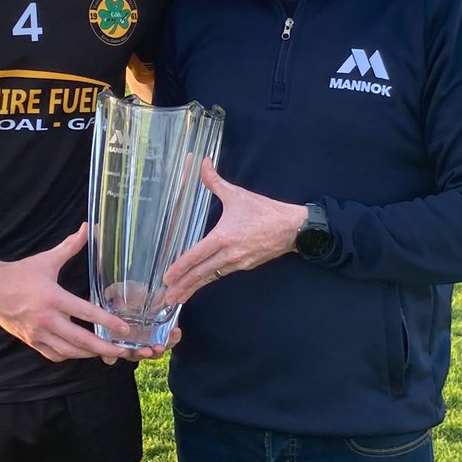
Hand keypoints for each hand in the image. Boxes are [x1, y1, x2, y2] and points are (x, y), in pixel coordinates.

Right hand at [0, 223, 161, 363]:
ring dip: (89, 354)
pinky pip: (54, 355)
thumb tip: (88, 228)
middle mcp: (46, 319)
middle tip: (122, 351)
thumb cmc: (18, 274)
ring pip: (68, 352)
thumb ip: (70, 246)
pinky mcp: (31, 342)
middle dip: (104, 348)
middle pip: (80, 340)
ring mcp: (38, 333)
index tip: (124, 328)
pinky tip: (80, 352)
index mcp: (53, 298)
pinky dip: (69, 356)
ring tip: (106, 353)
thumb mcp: (46, 259)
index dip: (107, 321)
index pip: (85, 312)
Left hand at [162, 160, 304, 306]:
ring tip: (180, 297)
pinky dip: (209, 280)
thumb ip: (215, 181)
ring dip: (195, 287)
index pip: (197, 256)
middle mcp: (229, 255)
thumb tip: (202, 162)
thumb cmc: (265, 211)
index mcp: (224, 238)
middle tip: (167, 298)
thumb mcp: (237, 195)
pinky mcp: (246, 266)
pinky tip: (201, 282)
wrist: (294, 228)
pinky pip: (223, 274)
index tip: (167, 278)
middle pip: (201, 273)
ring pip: (211, 277)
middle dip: (183, 287)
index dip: (181, 267)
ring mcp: (238, 263)